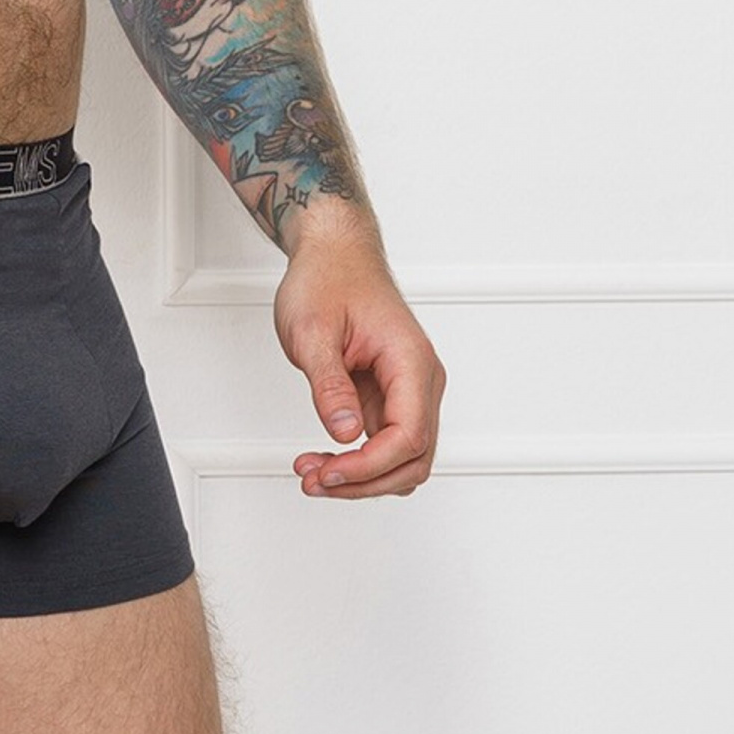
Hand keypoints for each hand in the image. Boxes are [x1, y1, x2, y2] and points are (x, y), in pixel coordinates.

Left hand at [274, 226, 446, 498]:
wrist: (334, 253)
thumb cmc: (327, 279)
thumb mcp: (313, 330)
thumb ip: (329, 385)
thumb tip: (344, 433)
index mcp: (411, 361)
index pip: (409, 436)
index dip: (369, 467)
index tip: (328, 473)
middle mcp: (421, 379)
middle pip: (413, 459)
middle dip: (364, 481)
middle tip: (313, 480)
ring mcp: (410, 389)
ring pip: (403, 459)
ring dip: (362, 477)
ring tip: (314, 472)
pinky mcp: (392, 395)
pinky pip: (386, 443)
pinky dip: (359, 461)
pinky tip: (326, 460)